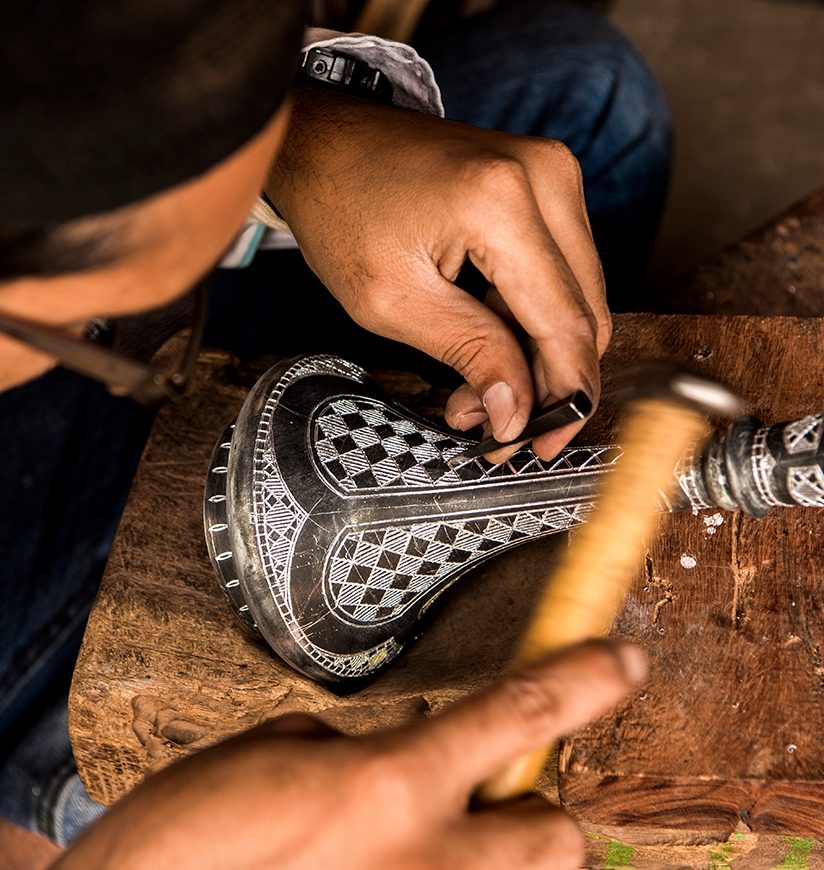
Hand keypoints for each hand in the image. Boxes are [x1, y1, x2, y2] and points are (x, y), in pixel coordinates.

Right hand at [57, 641, 644, 868]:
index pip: (521, 713)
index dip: (585, 678)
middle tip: (481, 801)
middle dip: (532, 810)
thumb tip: (415, 769)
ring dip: (501, 861)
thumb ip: (371, 756)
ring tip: (437, 855)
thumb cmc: (186, 839)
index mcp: (389, 786)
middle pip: (555, 834)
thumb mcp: (278, 756)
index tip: (623, 658)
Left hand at [267, 89, 610, 459]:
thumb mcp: (392, 301)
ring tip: (473, 391)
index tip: (540, 445)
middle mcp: (545, 177)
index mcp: (502, 203)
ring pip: (576, 299)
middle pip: (584, 313)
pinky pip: (558, 273)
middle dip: (544, 382)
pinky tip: (485, 349)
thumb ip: (469, 354)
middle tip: (495, 425)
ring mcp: (551, 174)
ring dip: (533, 355)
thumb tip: (518, 414)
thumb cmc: (342, 211)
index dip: (562, 396)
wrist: (326, 143)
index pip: (565, 323)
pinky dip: (527, 320)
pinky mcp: (544, 184)